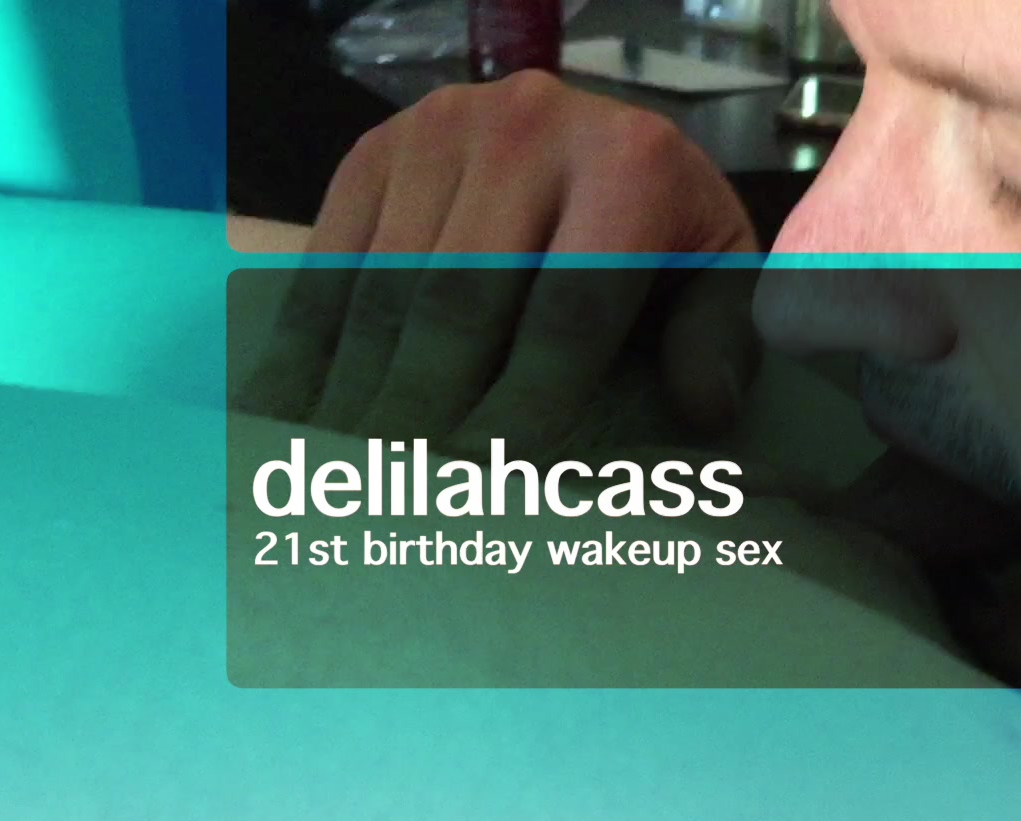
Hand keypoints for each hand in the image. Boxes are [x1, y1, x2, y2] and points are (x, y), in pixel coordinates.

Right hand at [233, 72, 760, 456]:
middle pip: (459, 300)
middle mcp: (530, 126)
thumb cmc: (667, 235)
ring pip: (385, 285)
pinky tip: (301, 413)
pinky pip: (331, 260)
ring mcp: (441, 129)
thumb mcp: (718, 275)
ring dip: (360, 390)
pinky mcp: (376, 146)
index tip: (492, 483)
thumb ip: (718, 340)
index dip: (526, 408)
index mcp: (631, 165)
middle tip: (407, 494)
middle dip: (428, 411)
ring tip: (351, 471)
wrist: (606, 141)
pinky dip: (311, 345)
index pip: (566, 311)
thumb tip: (701, 410)